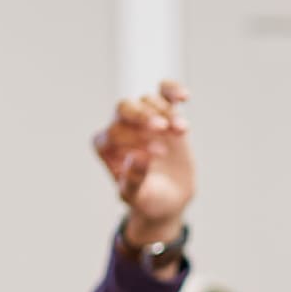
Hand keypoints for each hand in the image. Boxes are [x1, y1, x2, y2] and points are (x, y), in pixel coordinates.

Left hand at [94, 80, 193, 244]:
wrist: (169, 199)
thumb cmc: (147, 200)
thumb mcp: (137, 197)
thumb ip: (133, 179)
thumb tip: (137, 156)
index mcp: (106, 146)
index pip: (112, 133)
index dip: (133, 139)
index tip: (157, 154)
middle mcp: (121, 128)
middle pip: (125, 108)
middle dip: (142, 115)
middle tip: (161, 128)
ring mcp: (143, 119)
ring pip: (148, 101)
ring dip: (165, 113)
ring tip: (181, 130)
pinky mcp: (165, 115)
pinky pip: (165, 94)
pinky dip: (173, 91)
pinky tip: (184, 96)